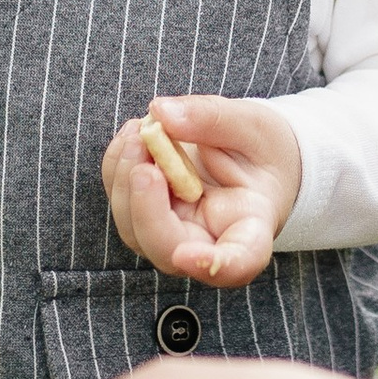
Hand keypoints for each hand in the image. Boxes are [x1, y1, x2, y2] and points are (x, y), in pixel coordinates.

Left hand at [102, 96, 300, 288]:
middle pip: (170, 251)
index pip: (238, 261)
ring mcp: (175, 235)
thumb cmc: (261, 147)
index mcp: (251, 227)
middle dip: (146, 209)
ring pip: (136, 232)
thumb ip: (211, 118)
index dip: (212, 265)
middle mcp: (209, 241)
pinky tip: (133, 135)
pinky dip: (117, 167)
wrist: (252, 156)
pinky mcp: (151, 219)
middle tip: (145, 156)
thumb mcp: (251, 123)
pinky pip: (122, 205)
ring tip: (141, 130)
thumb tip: (160, 113)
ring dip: (124, 181)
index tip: (187, 256)